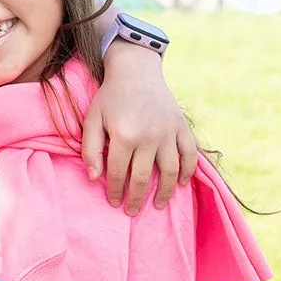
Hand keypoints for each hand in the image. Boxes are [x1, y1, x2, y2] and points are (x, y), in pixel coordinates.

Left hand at [83, 53, 197, 212]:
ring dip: (165, 192)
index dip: (115, 191)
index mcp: (124, 136)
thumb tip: (95, 177)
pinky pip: (189, 154)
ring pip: (170, 171)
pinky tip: (181, 183)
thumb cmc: (110, 97)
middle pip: (143, 178)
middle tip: (132, 211)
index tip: (114, 202)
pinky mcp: (181, 126)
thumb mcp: (92, 119)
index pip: (119, 173)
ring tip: (158, 204)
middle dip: (136, 198)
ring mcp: (168, 132)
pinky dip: (188, 171)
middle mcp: (149, 137)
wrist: (136, 70)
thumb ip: (90, 149)